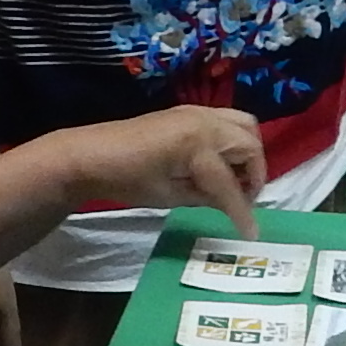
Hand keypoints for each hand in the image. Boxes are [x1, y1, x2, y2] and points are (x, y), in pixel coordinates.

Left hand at [64, 104, 265, 235]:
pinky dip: (234, 140)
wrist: (92, 155)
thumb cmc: (127, 180)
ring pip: (245, 126)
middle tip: (243, 199)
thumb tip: (232, 203)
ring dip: (249, 152)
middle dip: (253, 175)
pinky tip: (221, 164)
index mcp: (198, 144)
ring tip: (236, 179)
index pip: (230, 183)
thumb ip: (207, 198)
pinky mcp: (189, 111)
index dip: (242, 212)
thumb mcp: (170, 197)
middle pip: (250, 145)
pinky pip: (227, 120)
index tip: (251, 234)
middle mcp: (205, 122)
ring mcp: (198, 112)